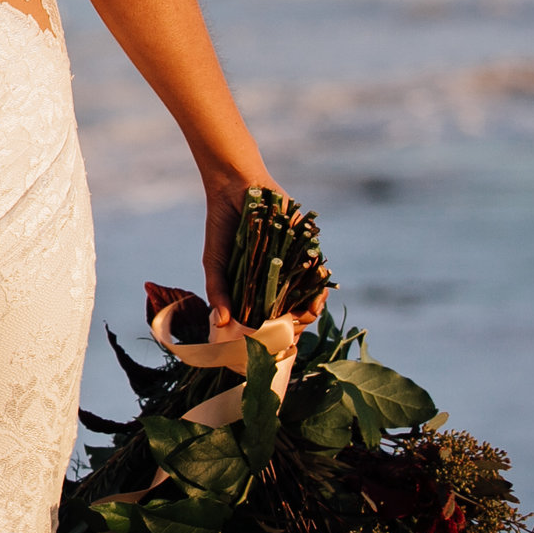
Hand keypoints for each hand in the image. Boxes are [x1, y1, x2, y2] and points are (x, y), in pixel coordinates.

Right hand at [199, 160, 327, 327]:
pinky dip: (318, 287)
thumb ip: (219, 291)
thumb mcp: (215, 262)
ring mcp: (294, 264)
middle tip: (287, 333)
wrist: (236, 188)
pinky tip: (314, 298)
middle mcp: (278, 277)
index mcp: (256, 285)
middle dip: (293, 326)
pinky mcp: (307, 248)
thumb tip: (221, 323)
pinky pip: (317, 272)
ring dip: (309, 311)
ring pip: (308, 296)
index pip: (268, 316)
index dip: (270, 332)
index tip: (269, 343)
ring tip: (302, 319)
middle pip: (291, 310)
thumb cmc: (222, 226)